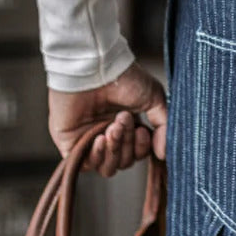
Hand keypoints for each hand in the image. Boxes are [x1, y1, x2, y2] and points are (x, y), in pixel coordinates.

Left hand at [48, 61, 167, 175]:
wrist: (95, 69)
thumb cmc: (124, 78)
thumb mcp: (154, 99)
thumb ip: (163, 127)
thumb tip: (163, 153)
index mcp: (128, 126)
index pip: (138, 153)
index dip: (142, 148)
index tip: (143, 131)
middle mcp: (109, 134)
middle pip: (124, 161)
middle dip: (128, 144)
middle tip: (123, 120)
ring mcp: (90, 140)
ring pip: (108, 166)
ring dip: (115, 149)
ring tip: (113, 127)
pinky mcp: (71, 144)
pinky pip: (87, 165)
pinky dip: (97, 156)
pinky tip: (101, 138)